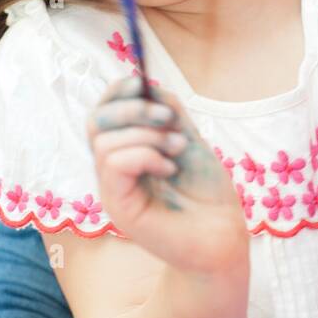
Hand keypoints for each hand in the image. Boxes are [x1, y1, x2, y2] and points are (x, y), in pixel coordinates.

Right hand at [88, 76, 245, 271]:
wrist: (223, 234)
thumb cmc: (207, 192)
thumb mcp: (189, 140)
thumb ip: (168, 113)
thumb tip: (146, 85)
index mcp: (126, 150)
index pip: (103, 112)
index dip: (118, 92)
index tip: (143, 83)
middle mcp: (113, 169)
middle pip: (95, 122)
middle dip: (132, 108)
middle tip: (168, 117)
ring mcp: (113, 189)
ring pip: (104, 142)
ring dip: (148, 135)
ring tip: (178, 149)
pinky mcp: (118, 206)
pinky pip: (114, 163)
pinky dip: (146, 156)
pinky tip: (169, 169)